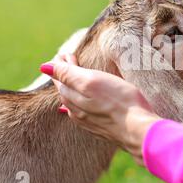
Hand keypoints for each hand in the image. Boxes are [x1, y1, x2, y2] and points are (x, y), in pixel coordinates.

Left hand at [40, 54, 161, 164]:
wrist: (137, 129)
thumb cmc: (118, 101)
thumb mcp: (92, 81)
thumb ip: (68, 74)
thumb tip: (44, 67)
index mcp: (74, 98)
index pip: (61, 79)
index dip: (61, 65)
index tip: (65, 53)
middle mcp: (78, 111)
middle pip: (66, 91)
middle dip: (65, 75)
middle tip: (69, 60)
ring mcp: (89, 121)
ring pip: (73, 104)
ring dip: (72, 89)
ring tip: (73, 80)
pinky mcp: (101, 129)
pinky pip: (83, 115)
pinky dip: (78, 106)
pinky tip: (78, 109)